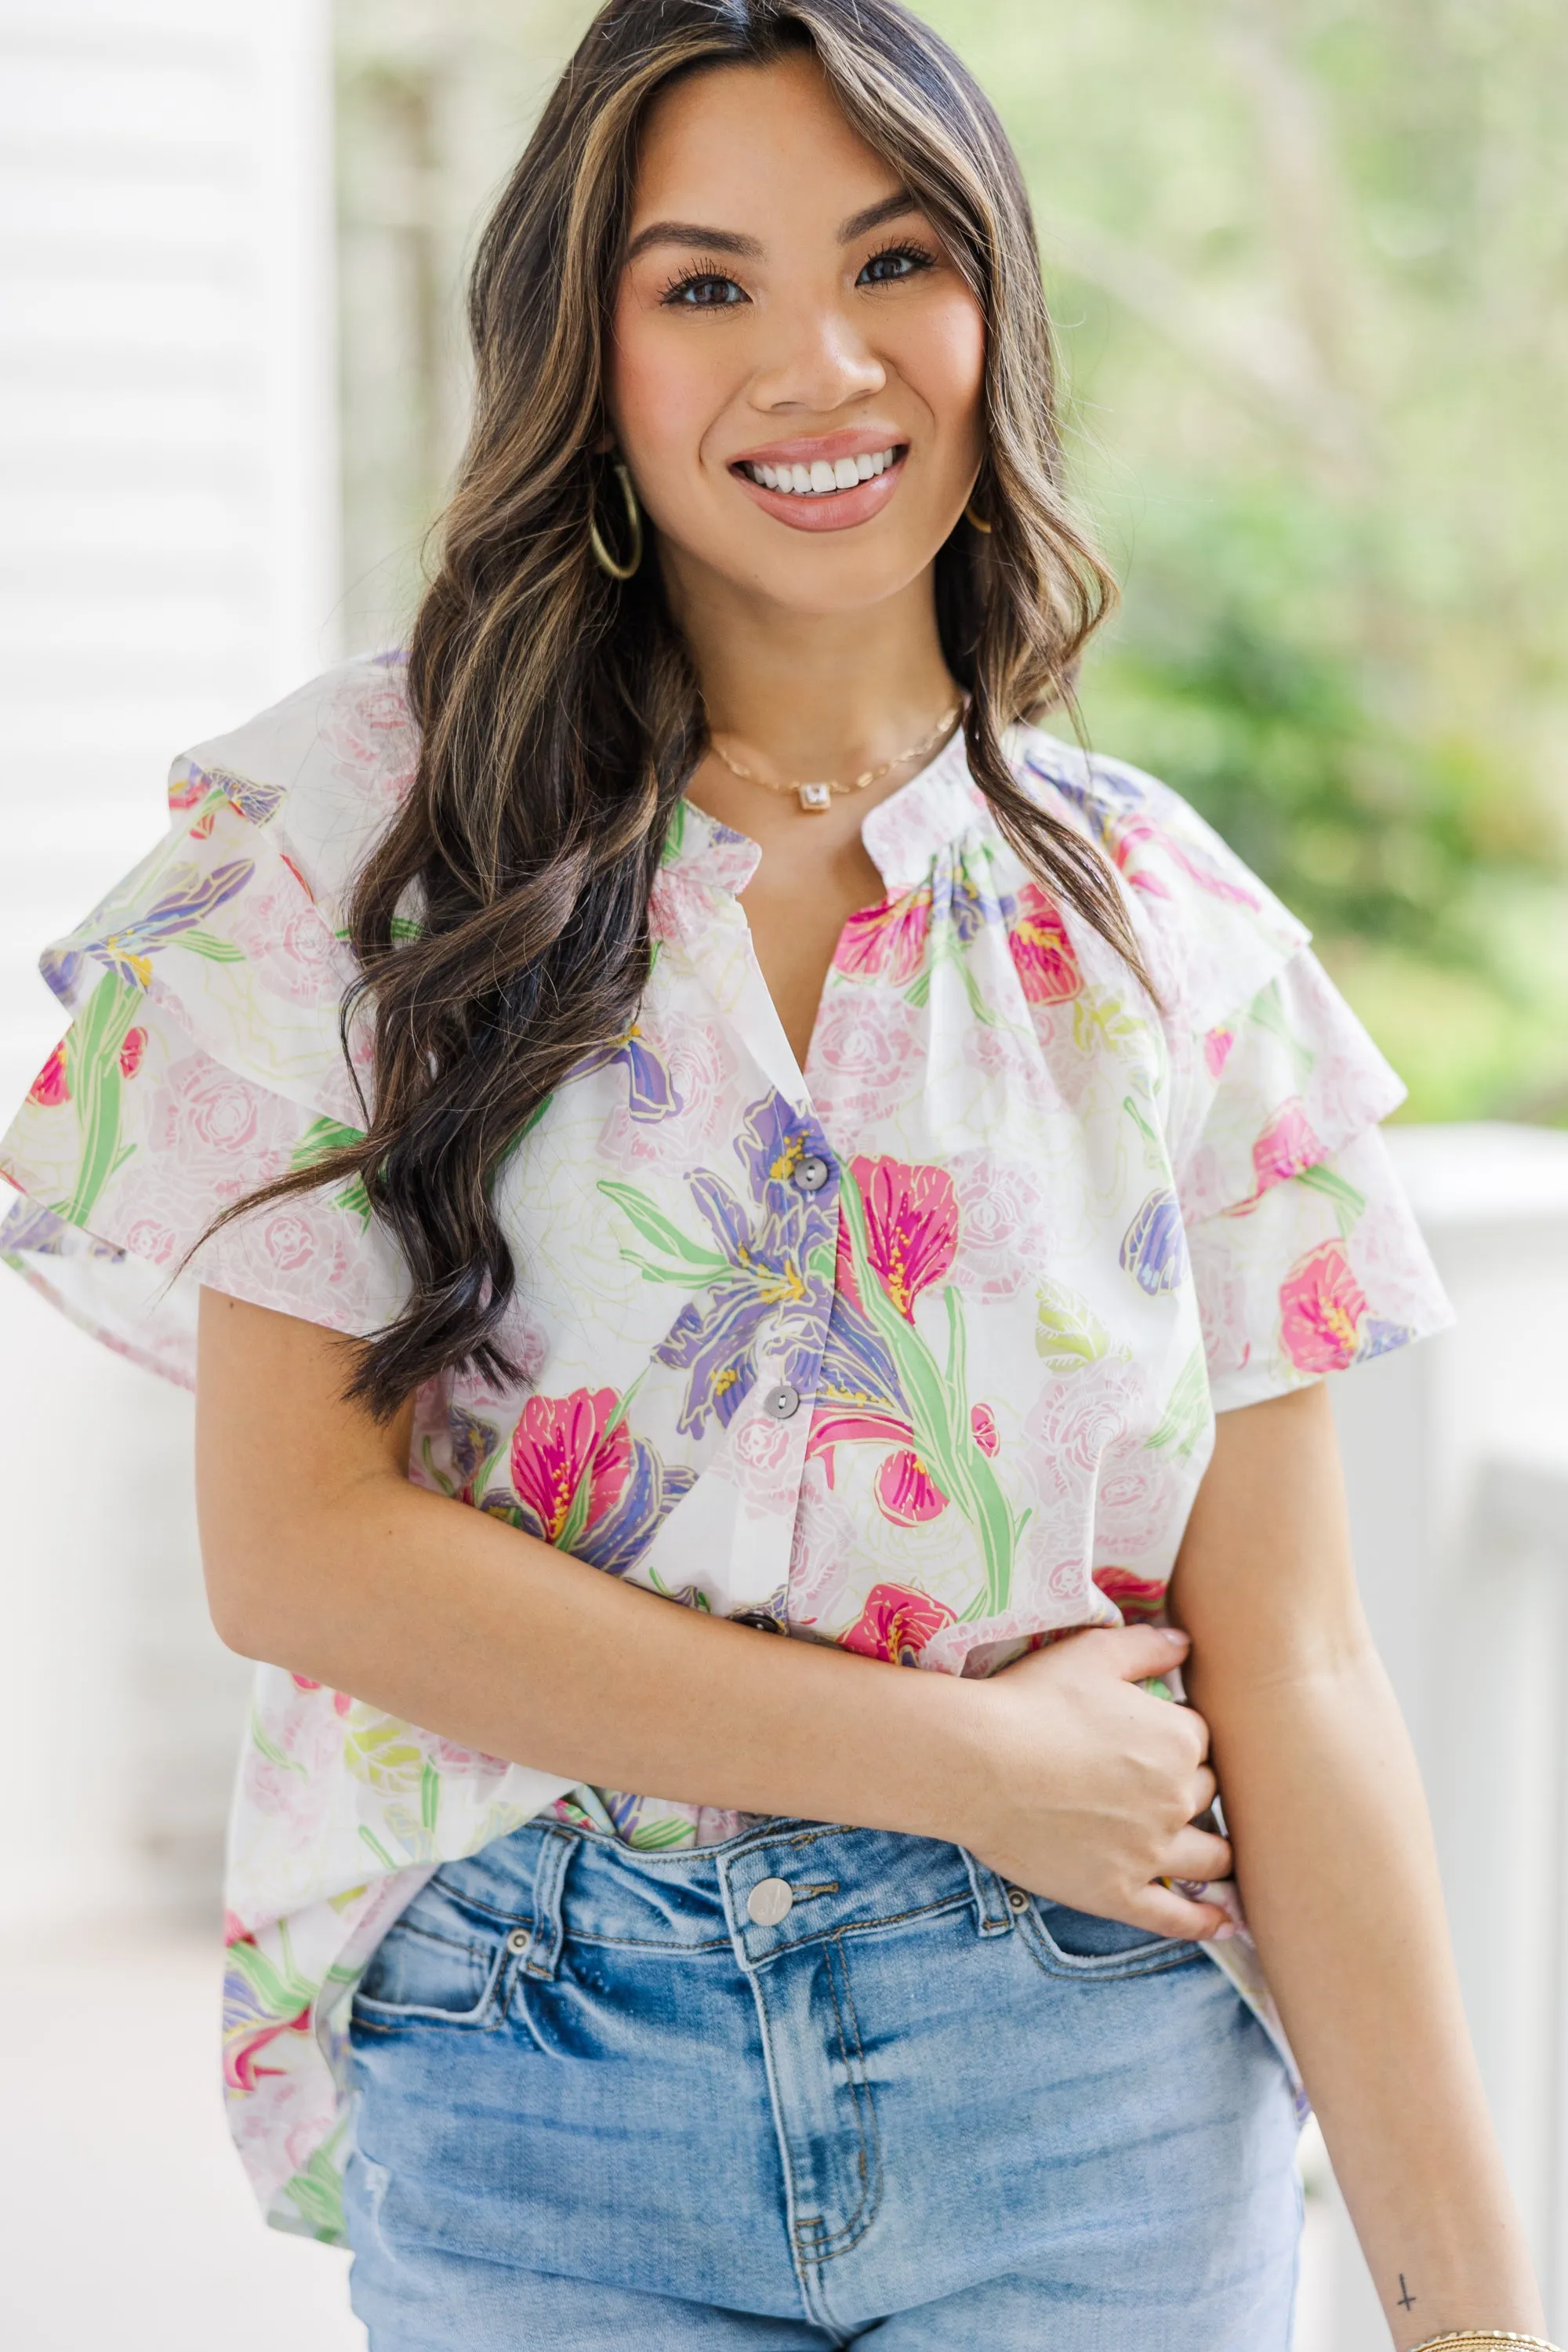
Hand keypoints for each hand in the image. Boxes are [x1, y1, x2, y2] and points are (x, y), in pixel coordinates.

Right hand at [946, 1624, 1232, 1939]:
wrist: (976, 1762)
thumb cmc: (1032, 1700)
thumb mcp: (1092, 1654)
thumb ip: (1147, 1646)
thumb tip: (1186, 1643)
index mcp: (1179, 1739)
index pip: (1201, 1740)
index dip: (1175, 1737)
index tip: (1147, 1738)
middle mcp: (1176, 1798)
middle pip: (1206, 1796)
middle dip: (1189, 1789)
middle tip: (1156, 1786)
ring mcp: (1150, 1852)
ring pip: (1209, 1857)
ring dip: (1214, 1852)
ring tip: (1214, 1856)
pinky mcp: (1119, 1894)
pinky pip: (1177, 1918)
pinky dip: (1206, 1923)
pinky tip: (1227, 1925)